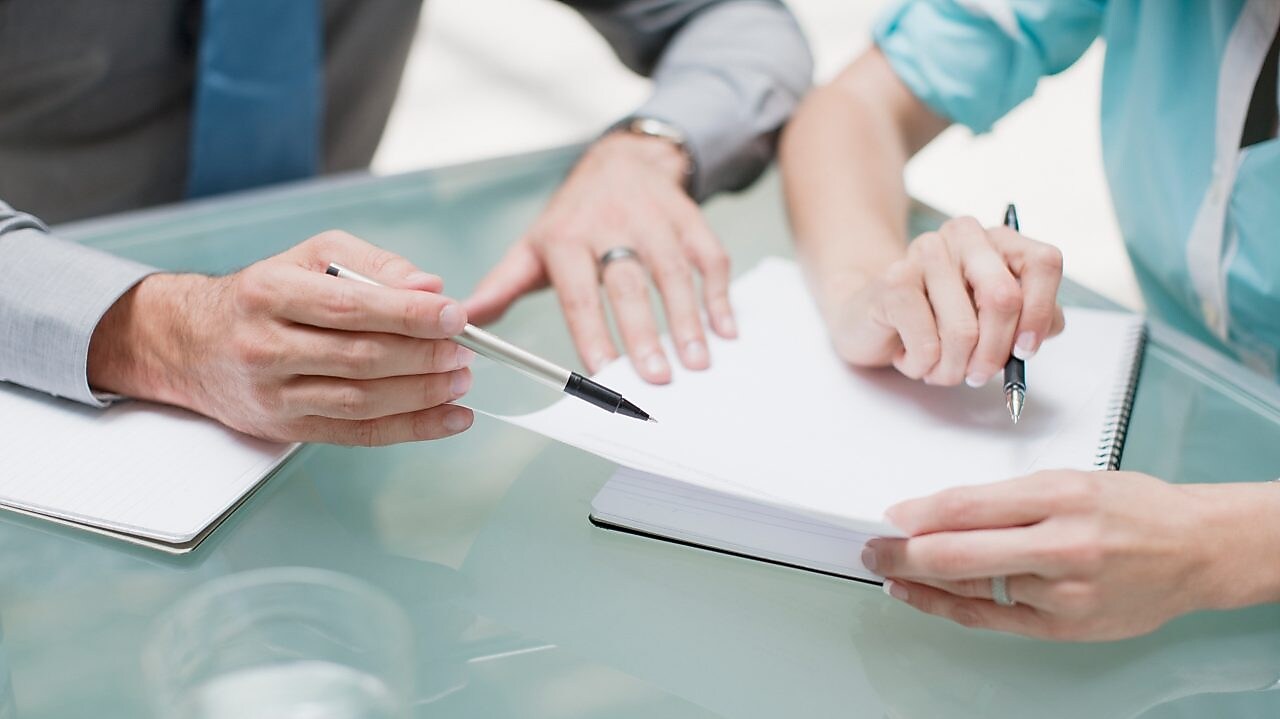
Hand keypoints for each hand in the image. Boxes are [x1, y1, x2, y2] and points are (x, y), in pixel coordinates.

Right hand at [87, 231, 475, 444]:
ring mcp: (274, 394)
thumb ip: (374, 265)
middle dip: (424, 356)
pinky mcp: (287, 428)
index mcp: (270, 292)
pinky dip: (411, 428)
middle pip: (360, 357)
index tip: (454, 315)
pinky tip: (448, 418)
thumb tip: (430, 288)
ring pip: (362, 400)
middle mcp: (266, 345)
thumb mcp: (310, 256)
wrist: (189, 344)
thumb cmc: (261, 294)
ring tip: (460, 379)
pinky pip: (358, 434)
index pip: (350, 306)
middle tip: (463, 350)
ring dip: (423, 394)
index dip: (408, 314)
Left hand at [464, 132, 735, 383]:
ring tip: (697, 363)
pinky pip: (710, 256)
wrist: (621, 159)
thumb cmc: (574, 217)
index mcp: (567, 238)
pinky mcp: (689, 218)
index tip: (602, 370)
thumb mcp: (533, 247)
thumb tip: (465, 320)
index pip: (579, 291)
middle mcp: (611, 226)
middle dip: (644, 332)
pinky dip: (720, 294)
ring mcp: (654, 220)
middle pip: (629, 283)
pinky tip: (726, 330)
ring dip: (689, 320)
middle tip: (657, 378)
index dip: (591, 330)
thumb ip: (502, 286)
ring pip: (674, 271)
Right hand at [827, 217, 1064, 385]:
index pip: (1043, 263)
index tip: (1026, 350)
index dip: (1040, 312)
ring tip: (937, 367)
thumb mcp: (992, 320)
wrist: (869, 316)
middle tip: (978, 374)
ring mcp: (925, 252)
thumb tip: (1043, 330)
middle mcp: (964, 236)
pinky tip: (909, 356)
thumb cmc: (937, 321)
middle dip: (994, 352)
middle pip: (1005, 298)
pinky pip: (927, 344)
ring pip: (963, 332)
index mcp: (998, 240)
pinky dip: (922, 365)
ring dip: (952, 368)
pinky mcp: (894, 280)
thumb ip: (1029, 319)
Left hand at [862, 471, 1279, 640]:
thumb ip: (1004, 499)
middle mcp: (1063, 545)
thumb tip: (937, 511)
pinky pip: (992, 619)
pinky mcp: (1065, 626)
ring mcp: (1064, 592)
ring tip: (889, 570)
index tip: (890, 514)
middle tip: (872, 547)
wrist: (1196, 550)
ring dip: (920, 580)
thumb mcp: (1068, 480)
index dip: (918, 513)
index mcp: (1061, 496)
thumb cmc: (1134, 509)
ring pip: (971, 588)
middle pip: (959, 553)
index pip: (969, 506)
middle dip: (903, 552)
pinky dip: (948, 608)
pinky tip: (921, 597)